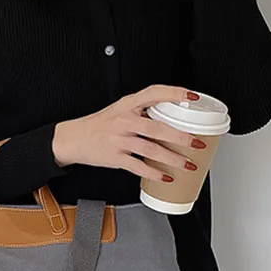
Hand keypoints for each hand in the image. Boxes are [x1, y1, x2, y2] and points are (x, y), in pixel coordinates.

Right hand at [52, 85, 207, 183]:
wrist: (74, 139)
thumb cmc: (99, 125)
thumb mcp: (119, 110)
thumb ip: (142, 111)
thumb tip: (172, 118)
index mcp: (127, 104)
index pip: (154, 93)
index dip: (175, 93)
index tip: (193, 97)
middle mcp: (124, 120)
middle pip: (157, 128)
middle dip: (181, 137)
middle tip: (197, 144)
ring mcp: (119, 140)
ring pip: (151, 150)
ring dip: (172, 158)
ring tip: (187, 164)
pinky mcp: (114, 157)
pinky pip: (138, 166)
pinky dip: (154, 173)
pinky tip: (165, 177)